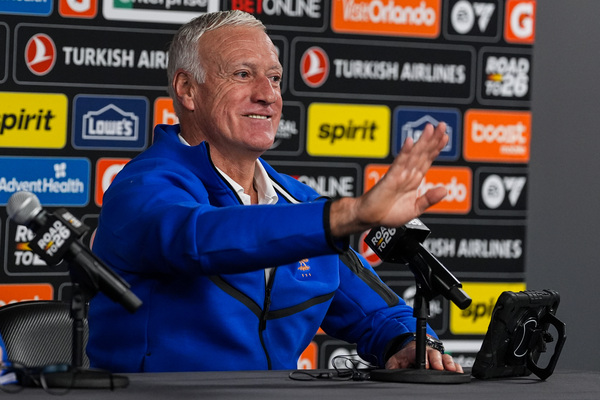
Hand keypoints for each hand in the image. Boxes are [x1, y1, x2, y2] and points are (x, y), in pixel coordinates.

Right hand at [330, 122, 448, 236]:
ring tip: (430, 128)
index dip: (436, 148)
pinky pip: (399, 163)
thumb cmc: (388, 213)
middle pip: (423, 153)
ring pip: (413, 155)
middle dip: (433, 139)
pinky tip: (410, 142)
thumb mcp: (415, 209)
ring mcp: (399, 174)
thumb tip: (445, 190)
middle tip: (442, 125)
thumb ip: (429, 199)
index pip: (427, 160)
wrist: (369, 218)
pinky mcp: (390, 178)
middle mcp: (407, 174)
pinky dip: (405, 152)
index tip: (444, 136)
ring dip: (422, 141)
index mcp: (414, 179)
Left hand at [385, 340, 463, 372]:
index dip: (425, 359)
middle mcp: (428, 352)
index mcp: (415, 351)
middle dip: (438, 361)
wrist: (411, 350)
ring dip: (449, 364)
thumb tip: (390, 372)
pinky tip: (458, 372)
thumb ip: (392, 366)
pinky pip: (452, 363)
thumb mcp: (394, 361)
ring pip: (445, 357)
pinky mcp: (443, 361)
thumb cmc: (405, 357)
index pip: (420, 353)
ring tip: (453, 370)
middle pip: (435, 354)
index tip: (427, 366)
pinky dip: (456, 366)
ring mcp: (437, 356)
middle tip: (440, 368)